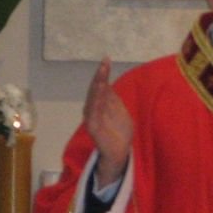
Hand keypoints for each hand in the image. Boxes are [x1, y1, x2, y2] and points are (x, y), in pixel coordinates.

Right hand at [83, 58, 133, 187]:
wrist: (119, 152)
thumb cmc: (119, 131)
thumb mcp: (119, 111)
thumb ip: (113, 99)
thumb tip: (108, 82)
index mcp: (100, 104)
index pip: (101, 85)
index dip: (103, 73)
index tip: (106, 59)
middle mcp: (93, 109)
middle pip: (95, 89)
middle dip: (99, 76)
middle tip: (104, 62)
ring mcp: (92, 118)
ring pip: (93, 99)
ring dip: (97, 87)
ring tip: (101, 75)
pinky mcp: (93, 128)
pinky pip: (93, 114)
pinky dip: (95, 103)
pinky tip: (99, 94)